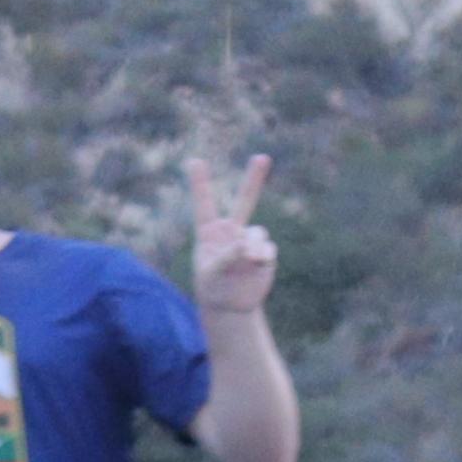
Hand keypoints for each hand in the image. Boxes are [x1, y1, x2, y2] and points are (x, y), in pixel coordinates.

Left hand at [182, 151, 275, 320]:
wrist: (231, 304)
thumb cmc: (212, 287)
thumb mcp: (210, 274)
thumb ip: (226, 257)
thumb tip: (247, 245)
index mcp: (209, 232)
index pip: (204, 204)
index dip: (200, 182)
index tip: (194, 160)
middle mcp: (231, 231)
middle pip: (244, 201)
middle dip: (254, 179)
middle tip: (262, 157)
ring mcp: (250, 239)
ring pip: (257, 233)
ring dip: (252, 247)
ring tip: (245, 261)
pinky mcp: (265, 251)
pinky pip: (267, 248)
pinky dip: (262, 256)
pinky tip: (255, 265)